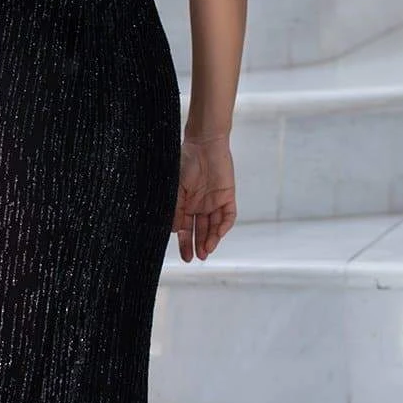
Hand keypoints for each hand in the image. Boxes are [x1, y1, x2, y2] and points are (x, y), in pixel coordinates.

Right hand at [173, 130, 235, 261]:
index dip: (185, 243)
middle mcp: (200, 205)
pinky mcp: (228, 196)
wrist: (203, 144)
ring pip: (214, 226)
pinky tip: (218, 234)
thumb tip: (174, 231)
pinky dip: (224, 226)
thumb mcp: (176, 189)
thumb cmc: (185, 163)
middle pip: (200, 230)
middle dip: (198, 245)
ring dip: (211, 239)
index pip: (185, 228)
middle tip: (195, 258)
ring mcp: (214, 202)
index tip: (184, 257)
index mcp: (185, 203)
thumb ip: (175, 210)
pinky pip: (228, 216)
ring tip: (206, 252)